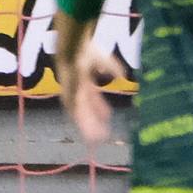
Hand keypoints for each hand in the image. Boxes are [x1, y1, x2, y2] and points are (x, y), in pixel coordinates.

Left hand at [56, 28, 120, 148]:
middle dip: (94, 121)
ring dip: (89, 128)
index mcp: (84, 80)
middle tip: (102, 135)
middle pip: (86, 109)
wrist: (72, 51)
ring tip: (98, 141)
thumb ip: (112, 68)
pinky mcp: (70, 100)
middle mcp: (76, 89)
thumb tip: (122, 76)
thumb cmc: (85, 51)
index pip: (93, 97)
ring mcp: (72, 95)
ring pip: (82, 115)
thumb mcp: (103, 60)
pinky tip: (92, 136)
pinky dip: (85, 126)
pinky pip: (79, 117)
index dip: (100, 107)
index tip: (108, 117)